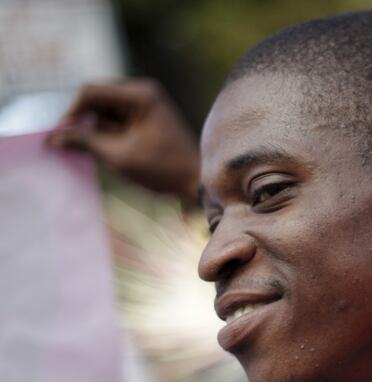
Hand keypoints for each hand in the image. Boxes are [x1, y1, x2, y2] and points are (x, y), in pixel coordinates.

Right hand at [49, 79, 200, 203]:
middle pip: (96, 98)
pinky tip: (109, 151)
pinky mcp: (146, 116)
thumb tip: (53, 136)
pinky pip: (116, 118)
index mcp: (140, 94)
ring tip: (99, 152)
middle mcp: (143, 92)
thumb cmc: (163, 169)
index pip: (91, 91)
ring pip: (104, 110)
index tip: (60, 135)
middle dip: (82, 120)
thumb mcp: (118, 156)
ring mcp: (145, 103)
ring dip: (95, 128)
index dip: (71, 112)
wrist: (198, 180)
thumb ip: (85, 142)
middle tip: (72, 145)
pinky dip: (106, 132)